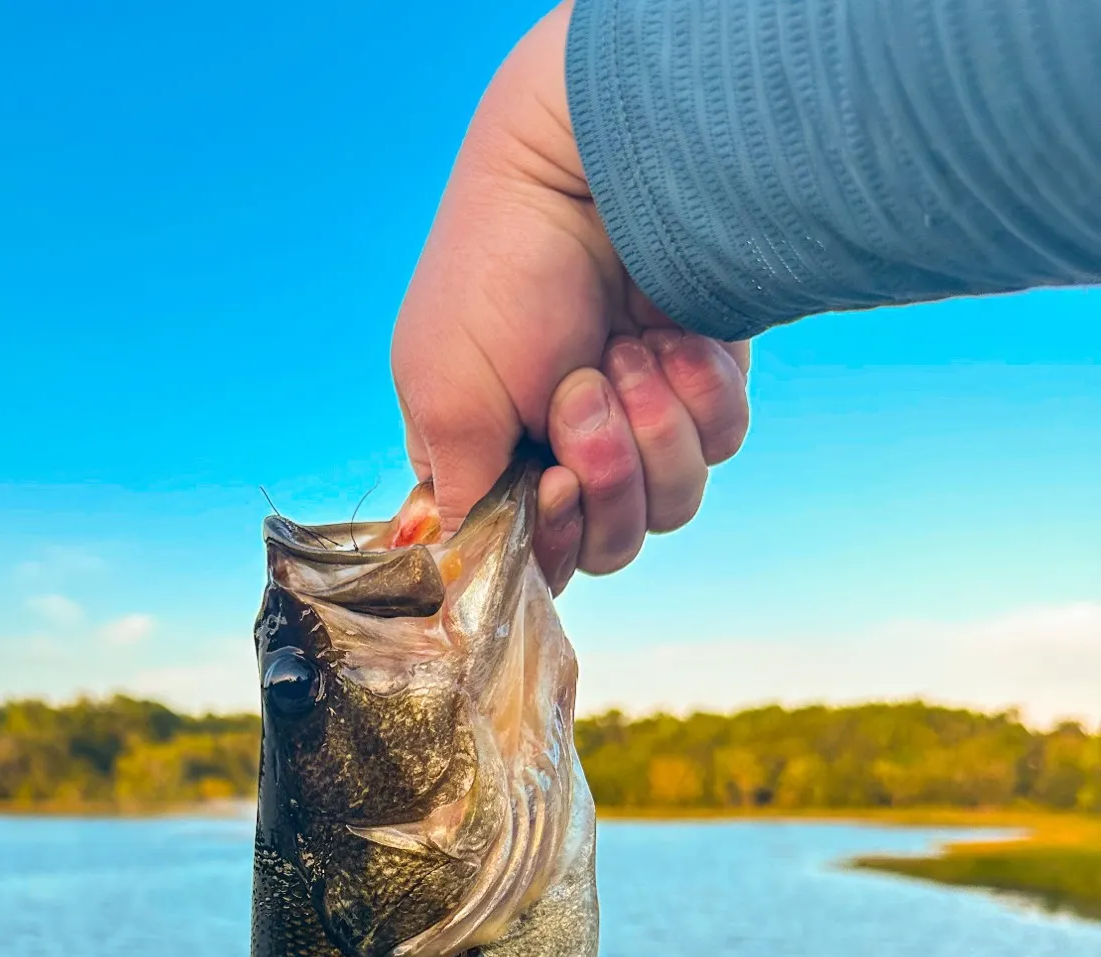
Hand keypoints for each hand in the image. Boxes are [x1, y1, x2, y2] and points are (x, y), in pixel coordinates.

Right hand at [391, 2, 749, 591]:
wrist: (584, 172)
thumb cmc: (493, 273)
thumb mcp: (444, 396)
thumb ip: (458, 497)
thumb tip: (456, 575)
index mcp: (495, 466)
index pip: (533, 559)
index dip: (552, 541)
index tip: (553, 482)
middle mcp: (566, 456)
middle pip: (609, 546)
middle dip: (605, 477)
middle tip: (584, 393)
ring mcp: (639, 426)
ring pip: (671, 506)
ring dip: (649, 432)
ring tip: (624, 354)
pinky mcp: (701, 392)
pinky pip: (720, 444)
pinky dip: (698, 394)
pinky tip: (669, 339)